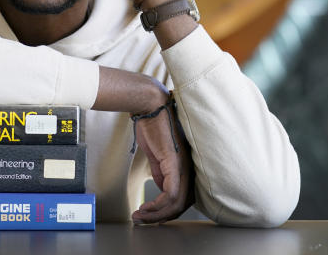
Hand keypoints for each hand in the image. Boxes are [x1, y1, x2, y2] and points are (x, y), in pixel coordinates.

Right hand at [132, 105, 195, 224]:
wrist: (151, 106)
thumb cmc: (154, 125)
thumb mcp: (157, 154)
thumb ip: (161, 172)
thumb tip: (160, 189)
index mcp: (185, 167)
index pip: (182, 198)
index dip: (167, 211)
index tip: (149, 214)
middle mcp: (188, 169)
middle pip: (181, 205)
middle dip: (160, 217)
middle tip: (142, 220)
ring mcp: (183, 167)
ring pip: (177, 203)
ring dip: (157, 214)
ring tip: (140, 216)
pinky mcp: (174, 163)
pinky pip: (171, 194)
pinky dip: (157, 205)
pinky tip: (145, 207)